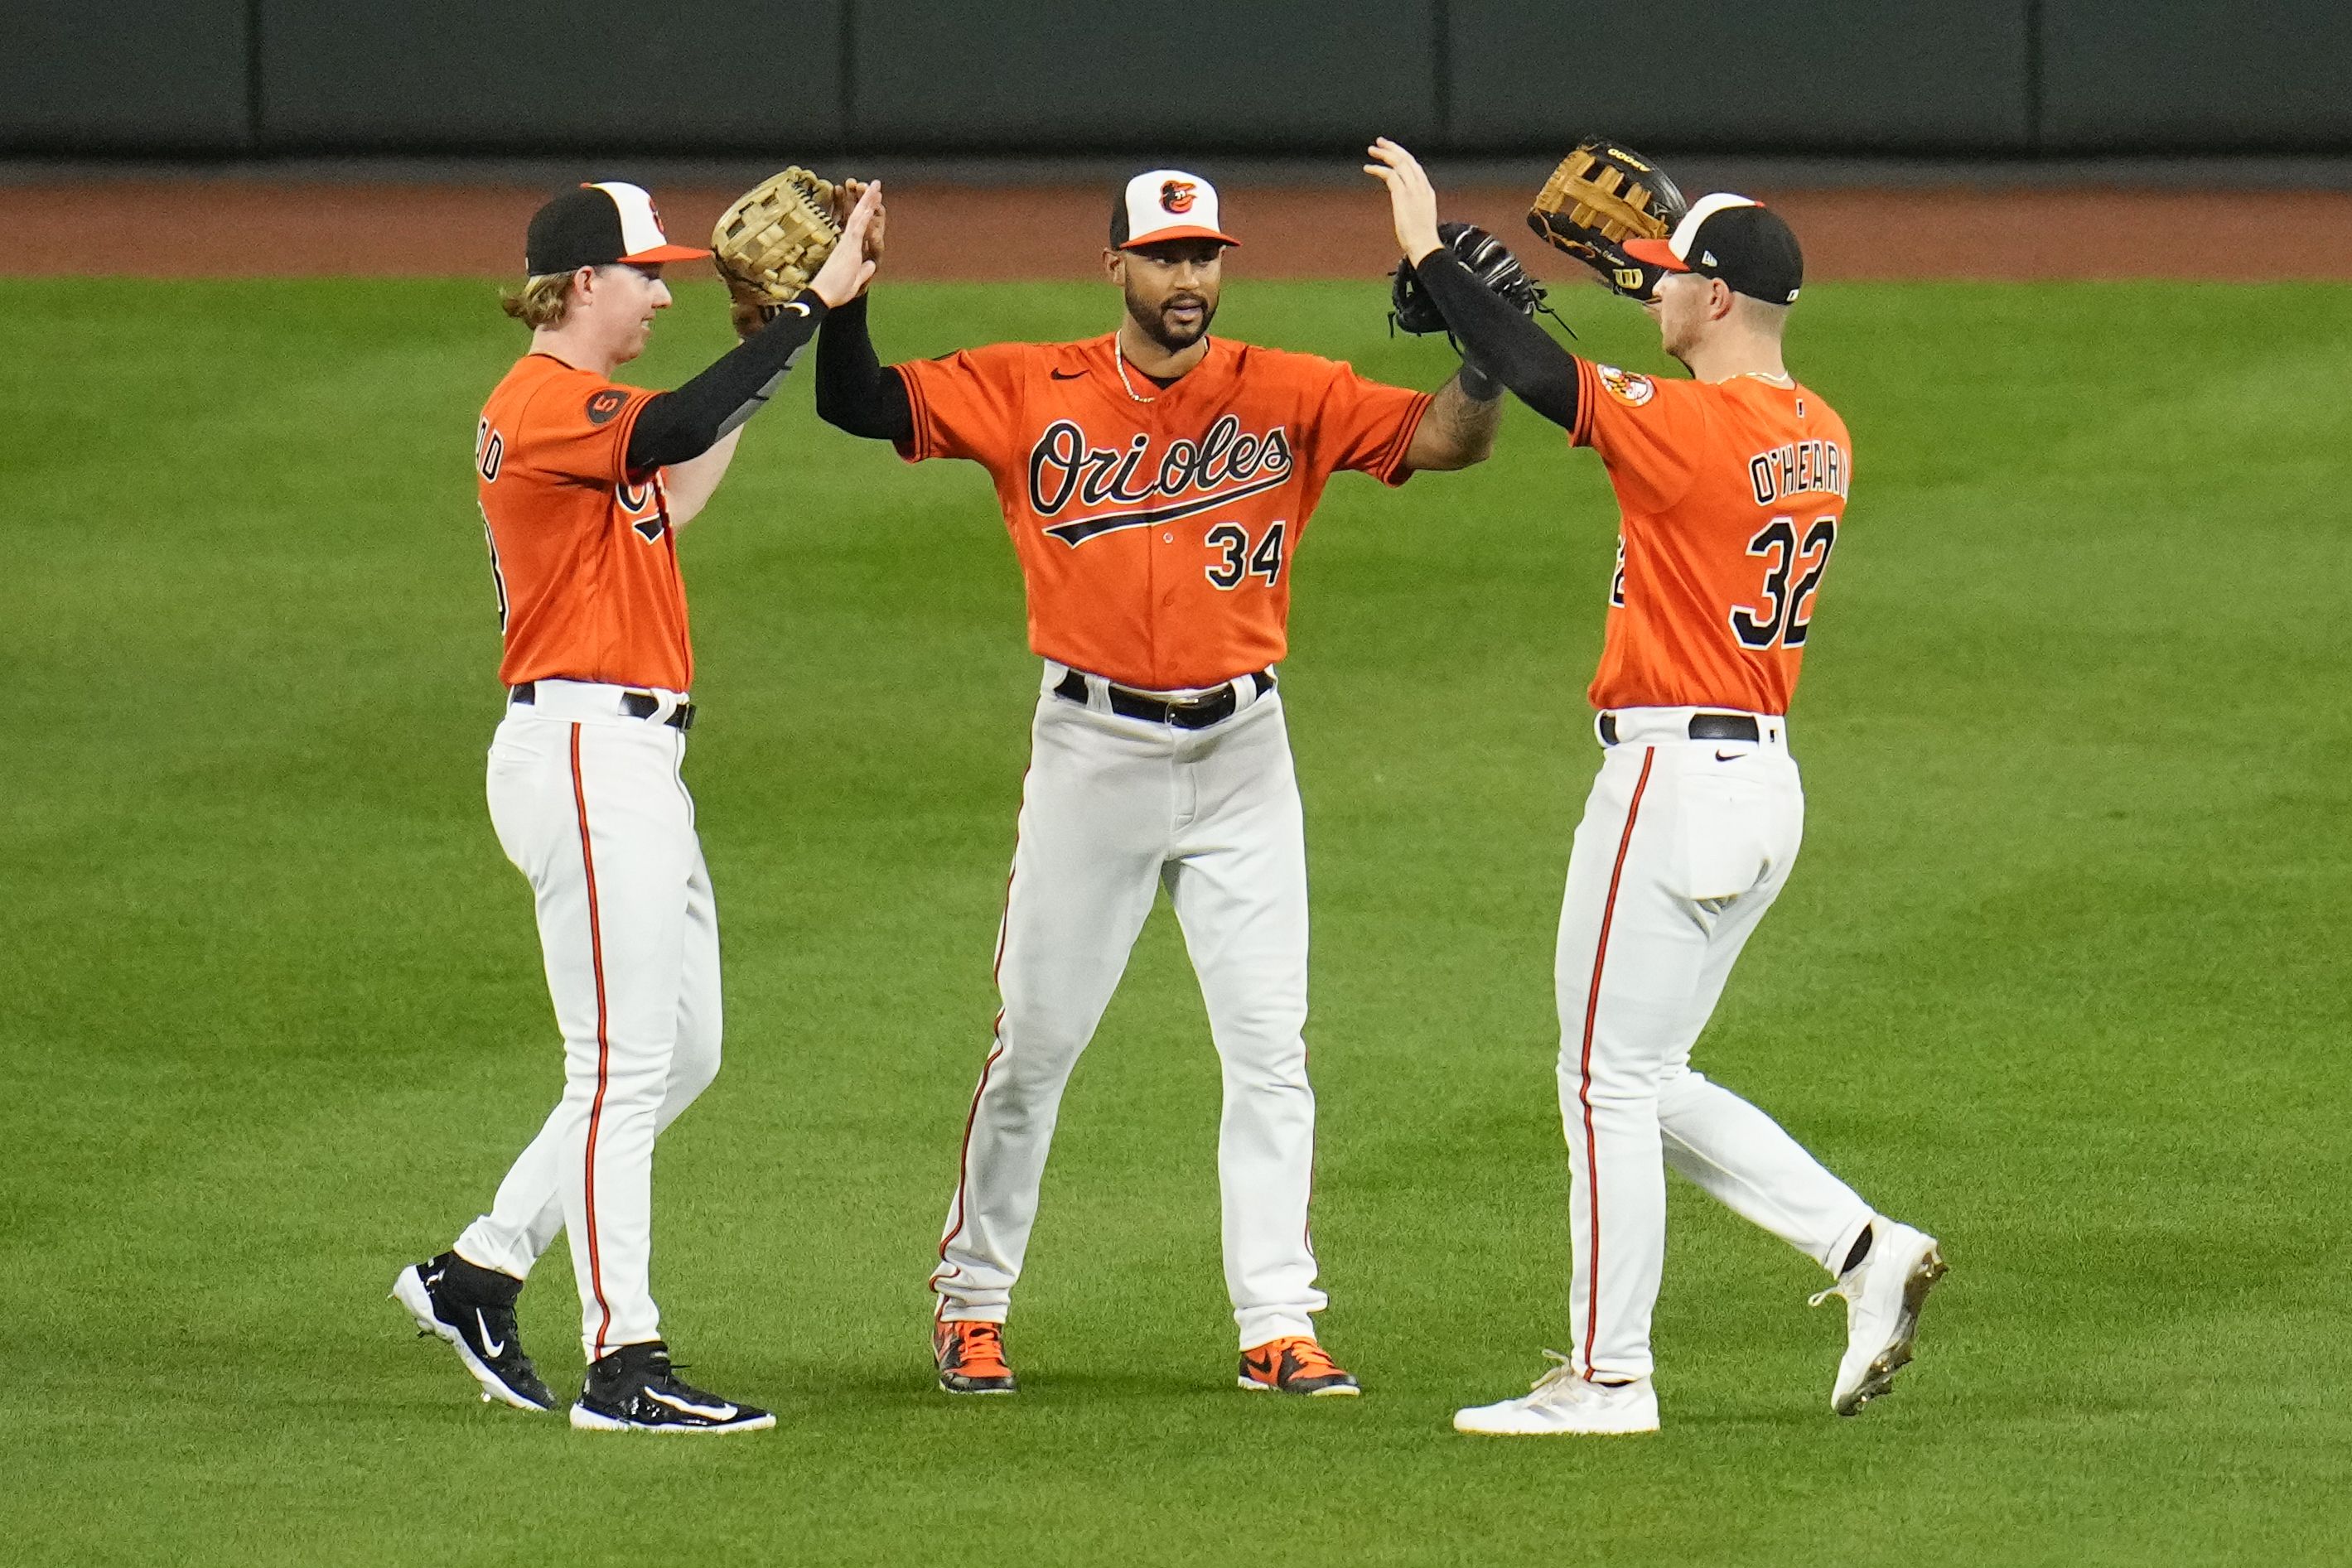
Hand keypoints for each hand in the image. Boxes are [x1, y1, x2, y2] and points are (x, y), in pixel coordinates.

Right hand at [808, 180, 882, 306]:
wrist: (823, 297)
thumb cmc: (835, 291)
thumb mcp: (855, 282)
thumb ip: (863, 271)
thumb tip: (870, 265)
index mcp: (851, 249)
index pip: (861, 226)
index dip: (867, 213)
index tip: (874, 200)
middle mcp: (848, 242)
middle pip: (859, 216)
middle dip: (867, 199)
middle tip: (874, 184)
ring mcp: (847, 242)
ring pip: (859, 216)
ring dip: (867, 200)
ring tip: (875, 185)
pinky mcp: (847, 246)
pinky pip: (858, 226)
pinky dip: (865, 214)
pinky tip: (871, 202)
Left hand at [1364, 138, 1443, 263]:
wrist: (1425, 246)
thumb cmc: (1421, 240)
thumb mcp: (1420, 220)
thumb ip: (1413, 210)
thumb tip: (1406, 213)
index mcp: (1427, 192)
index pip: (1415, 168)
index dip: (1403, 157)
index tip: (1393, 153)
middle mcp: (1422, 187)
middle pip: (1408, 159)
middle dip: (1394, 148)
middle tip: (1380, 142)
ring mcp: (1413, 190)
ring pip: (1399, 162)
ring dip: (1384, 154)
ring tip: (1371, 150)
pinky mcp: (1403, 195)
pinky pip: (1390, 174)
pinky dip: (1377, 169)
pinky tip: (1368, 168)